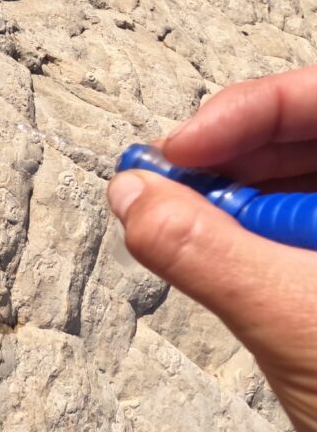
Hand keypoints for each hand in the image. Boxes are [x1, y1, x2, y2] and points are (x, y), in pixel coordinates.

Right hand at [108, 65, 316, 431]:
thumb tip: (131, 193)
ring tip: (178, 221)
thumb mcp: (294, 321)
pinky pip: (295, 225)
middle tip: (160, 181)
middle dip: (228, 153)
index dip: (249, 110)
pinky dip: (247, 231)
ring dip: (230, 194)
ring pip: (298, 178)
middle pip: (307, 134)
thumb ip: (203, 248)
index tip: (178, 148)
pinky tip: (214, 251)